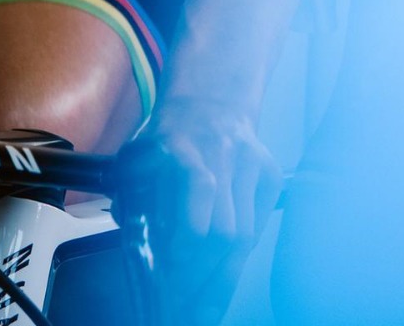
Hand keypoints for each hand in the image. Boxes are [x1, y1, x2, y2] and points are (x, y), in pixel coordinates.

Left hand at [119, 98, 282, 325]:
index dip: (185, 242)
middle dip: (203, 275)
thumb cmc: (168, 136)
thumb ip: (132, 195)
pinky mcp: (271, 173)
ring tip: (203, 304)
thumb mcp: (138, 153)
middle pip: (224, 229)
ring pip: (243, 234)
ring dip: (220, 273)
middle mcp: (221, 151)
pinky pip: (257, 226)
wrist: (211, 100)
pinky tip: (222, 273)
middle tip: (185, 310)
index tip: (169, 281)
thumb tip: (135, 243)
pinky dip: (239, 253)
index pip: (195, 193)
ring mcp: (250, 162)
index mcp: (180, 144)